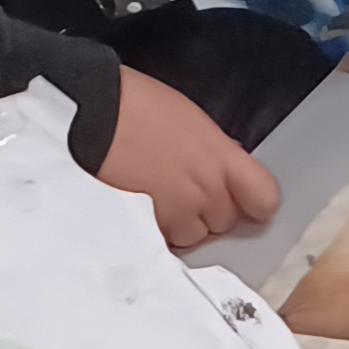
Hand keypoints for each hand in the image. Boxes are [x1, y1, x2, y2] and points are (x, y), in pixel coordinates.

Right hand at [98, 66, 281, 251]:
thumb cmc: (132, 105)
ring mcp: (178, 216)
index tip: (243, 197)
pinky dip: (153, 232)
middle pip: (226, 221)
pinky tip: (136, 207)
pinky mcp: (148, 232)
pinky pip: (163, 243)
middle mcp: (207, 193)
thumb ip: (213, 151)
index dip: (254, 200)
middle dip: (208, 210)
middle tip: (179, 188)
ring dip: (179, 224)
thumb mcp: (187, 118)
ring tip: (152, 196)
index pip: (264, 198)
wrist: (84, 115)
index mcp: (222, 159)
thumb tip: (222, 170)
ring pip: (194, 237)